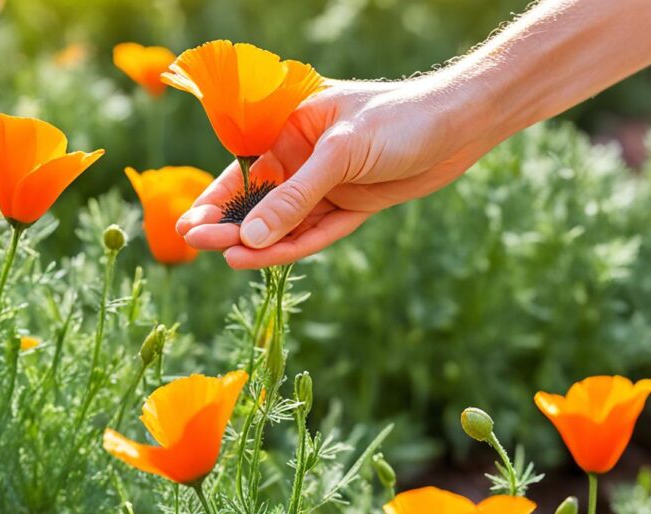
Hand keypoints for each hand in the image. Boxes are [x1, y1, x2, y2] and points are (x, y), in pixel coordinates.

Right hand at [176, 76, 492, 268]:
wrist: (462, 125)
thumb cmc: (400, 119)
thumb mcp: (341, 153)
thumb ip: (296, 196)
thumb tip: (251, 236)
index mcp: (293, 125)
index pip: (245, 165)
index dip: (217, 196)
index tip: (189, 224)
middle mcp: (306, 157)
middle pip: (261, 198)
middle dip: (231, 222)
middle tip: (198, 245)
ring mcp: (328, 184)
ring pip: (287, 221)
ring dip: (261, 240)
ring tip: (229, 258)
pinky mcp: (352, 207)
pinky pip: (318, 232)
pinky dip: (295, 245)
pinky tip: (267, 257)